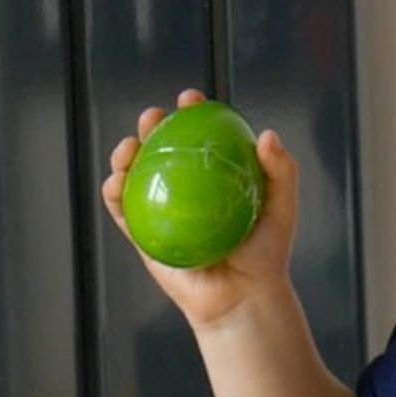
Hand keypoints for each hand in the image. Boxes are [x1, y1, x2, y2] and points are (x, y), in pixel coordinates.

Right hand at [100, 89, 300, 329]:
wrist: (243, 297)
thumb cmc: (266, 253)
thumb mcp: (281, 208)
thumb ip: (281, 171)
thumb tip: (266, 135)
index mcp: (215, 174)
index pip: (201, 135)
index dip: (192, 112)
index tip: (189, 99)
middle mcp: (186, 186)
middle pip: (163, 147)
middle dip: (152, 125)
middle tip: (153, 117)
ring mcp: (162, 208)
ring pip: (136, 173)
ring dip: (125, 153)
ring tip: (129, 146)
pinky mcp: (143, 235)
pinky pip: (123, 211)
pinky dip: (114, 193)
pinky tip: (116, 182)